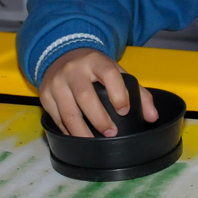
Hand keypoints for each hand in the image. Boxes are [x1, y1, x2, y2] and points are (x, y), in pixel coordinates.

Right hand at [39, 48, 158, 137]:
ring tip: (94, 143)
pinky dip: (68, 132)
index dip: (118, 93)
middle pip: (85, 97)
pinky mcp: (44, 95)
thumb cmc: (94, 68)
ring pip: (68, 112)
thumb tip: (153, 117)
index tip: (124, 111)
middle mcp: (74, 70)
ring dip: (82, 132)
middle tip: (111, 134)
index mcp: (95, 61)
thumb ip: (138, 93)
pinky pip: (57, 118)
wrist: (61, 54)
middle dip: (99, 119)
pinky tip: (79, 138)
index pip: (108, 74)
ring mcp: (57, 82)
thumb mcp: (116, 72)